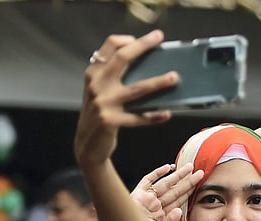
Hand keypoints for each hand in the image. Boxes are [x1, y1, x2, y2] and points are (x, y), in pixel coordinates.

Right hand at [74, 30, 177, 168]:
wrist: (86, 143)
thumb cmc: (100, 112)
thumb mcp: (100, 89)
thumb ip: (113, 75)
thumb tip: (145, 62)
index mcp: (94, 72)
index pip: (110, 46)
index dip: (130, 39)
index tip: (149, 38)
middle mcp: (97, 84)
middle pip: (122, 58)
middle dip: (142, 46)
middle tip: (159, 38)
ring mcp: (103, 102)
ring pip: (136, 89)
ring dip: (157, 82)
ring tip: (174, 77)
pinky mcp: (110, 121)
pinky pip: (138, 117)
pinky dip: (153, 116)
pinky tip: (166, 114)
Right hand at [130, 163, 202, 220]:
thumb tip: (179, 211)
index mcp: (162, 216)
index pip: (178, 201)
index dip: (189, 192)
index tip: (200, 184)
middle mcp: (155, 206)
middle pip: (175, 191)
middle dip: (187, 181)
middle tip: (200, 172)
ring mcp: (146, 200)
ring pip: (165, 184)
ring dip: (177, 175)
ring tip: (189, 167)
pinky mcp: (136, 195)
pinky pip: (147, 181)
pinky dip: (156, 174)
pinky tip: (167, 168)